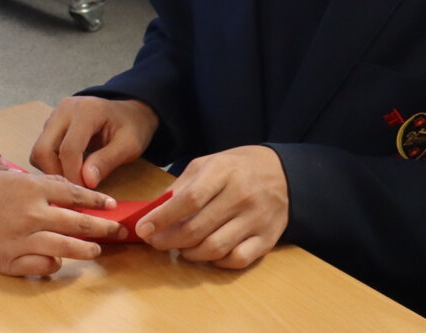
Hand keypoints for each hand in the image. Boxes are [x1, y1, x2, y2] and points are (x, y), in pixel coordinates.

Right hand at [0, 166, 120, 276]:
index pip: (76, 195)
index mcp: (32, 188)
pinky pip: (43, 266)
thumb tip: (66, 189)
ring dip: (85, 250)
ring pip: (66, 248)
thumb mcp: (10, 176)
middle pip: (78, 223)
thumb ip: (39, 184)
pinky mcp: (11, 261)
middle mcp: (31, 214)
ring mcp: (22, 239)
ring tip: (95, 250)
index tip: (111, 206)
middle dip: (102, 228)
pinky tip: (57, 260)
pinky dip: (53, 263)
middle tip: (116, 230)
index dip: (97, 201)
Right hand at [31, 95, 158, 188]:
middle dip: (56, 175)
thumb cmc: (133, 128)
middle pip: (44, 148)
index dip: (73, 176)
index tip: (85, 195)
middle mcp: (64, 109)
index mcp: (86, 110)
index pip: (68, 149)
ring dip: (52, 171)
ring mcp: (55, 115)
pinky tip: (69, 172)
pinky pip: (42, 149)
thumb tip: (86, 182)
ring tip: (73, 183)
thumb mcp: (129, 146)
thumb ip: (107, 161)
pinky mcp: (51, 124)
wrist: (130, 112)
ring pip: (39, 150)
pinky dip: (51, 165)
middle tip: (74, 193)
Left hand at [134, 145, 288, 269]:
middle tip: (156, 242)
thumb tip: (154, 210)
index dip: (162, 217)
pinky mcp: (267, 239)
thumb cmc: (237, 168)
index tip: (143, 229)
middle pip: (198, 228)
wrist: (283, 173)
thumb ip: (181, 185)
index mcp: (223, 172)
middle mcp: (241, 196)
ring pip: (215, 248)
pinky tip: (206, 254)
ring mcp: (256, 220)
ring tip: (180, 248)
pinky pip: (237, 260)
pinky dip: (217, 262)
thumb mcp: (207, 164)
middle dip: (169, 240)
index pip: (189, 199)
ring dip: (190, 254)